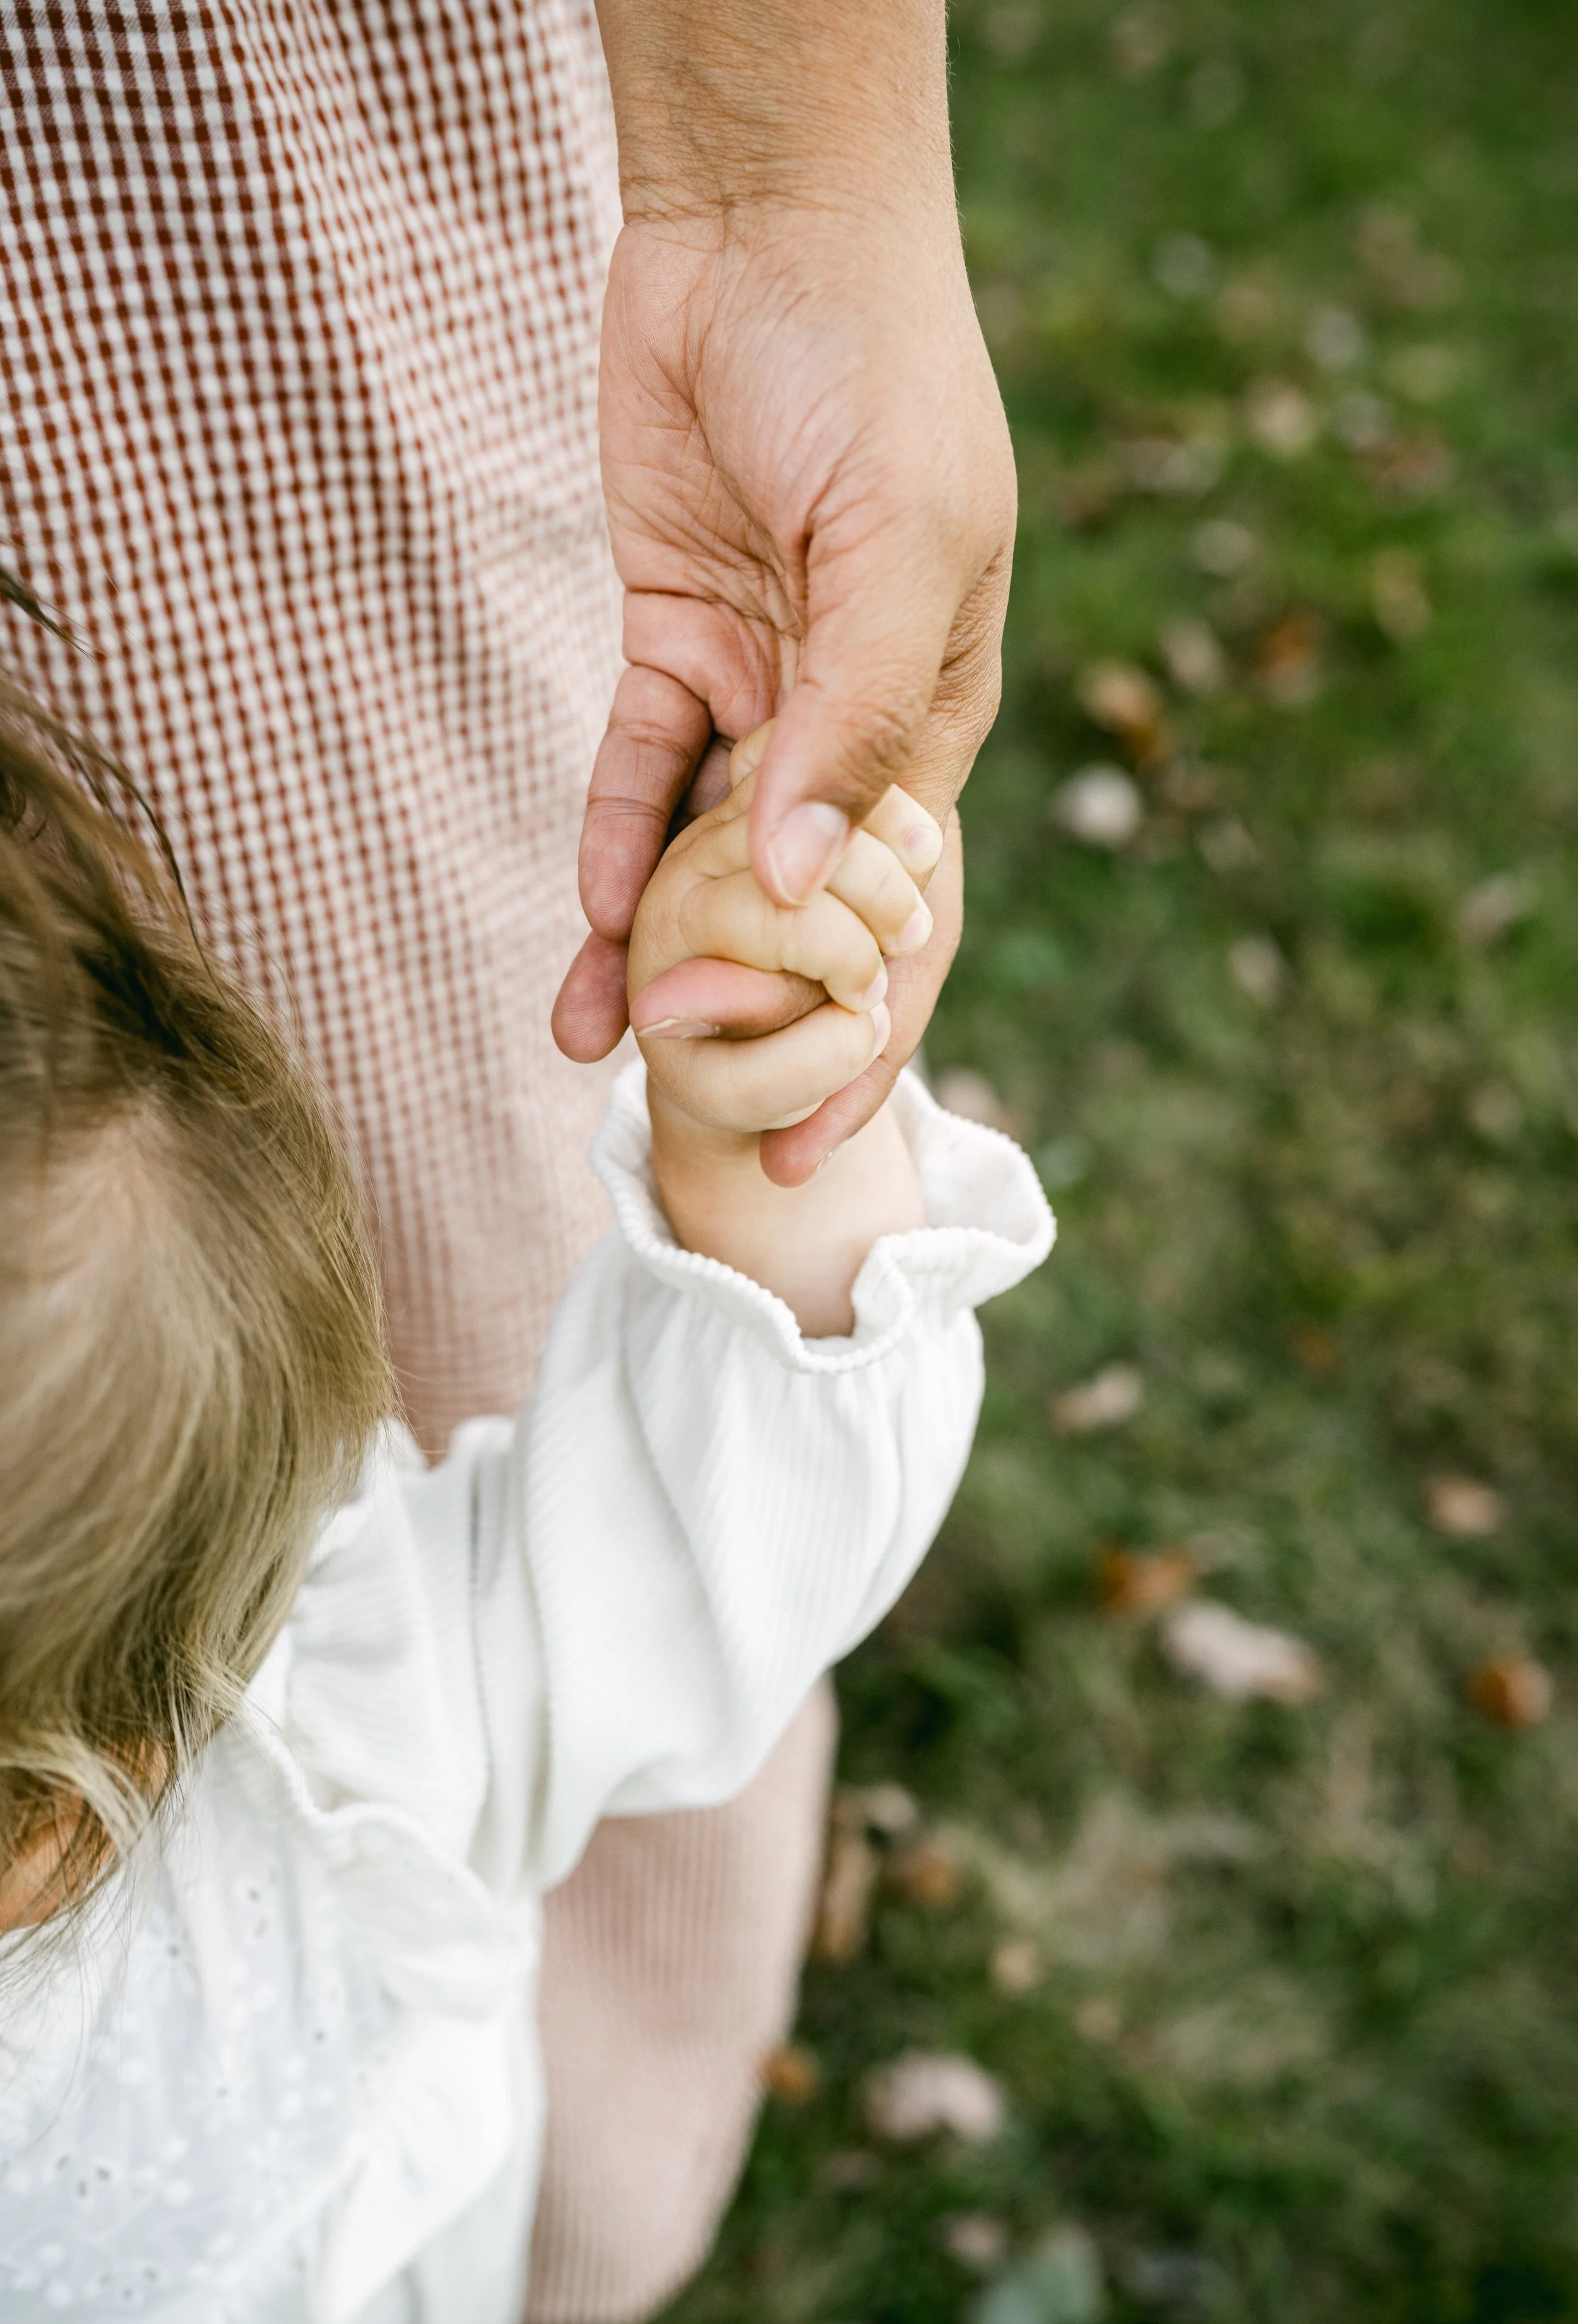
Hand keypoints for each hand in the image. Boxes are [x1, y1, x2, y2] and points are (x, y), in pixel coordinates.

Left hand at [551, 183, 1011, 1180]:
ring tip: (596, 1050)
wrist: (766, 229)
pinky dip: (610, 843)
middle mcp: (849, 723)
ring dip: (653, 949)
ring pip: (702, 854)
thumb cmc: (873, 373)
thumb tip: (805, 886)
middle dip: (745, 1015)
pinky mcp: (673, 637)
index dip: (862, 1037)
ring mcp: (759, 685)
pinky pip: (637, 769)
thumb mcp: (899, 543)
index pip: (902, 914)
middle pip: (794, 909)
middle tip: (681, 1118)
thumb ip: (857, 722)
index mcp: (937, 720)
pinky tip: (583, 927)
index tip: (811, 1146)